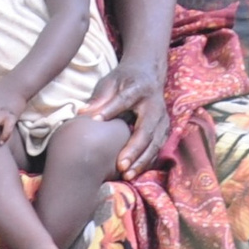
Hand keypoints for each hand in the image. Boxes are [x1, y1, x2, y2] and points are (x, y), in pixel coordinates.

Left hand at [81, 57, 169, 176]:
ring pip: (156, 143)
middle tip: (121, 165)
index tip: (95, 120)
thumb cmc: (124, 80)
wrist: (148, 74)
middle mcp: (155, 105)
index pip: (124, 99)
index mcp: (139, 89)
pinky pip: (158, 148)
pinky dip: (147, 162)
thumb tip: (83, 113)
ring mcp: (163, 119)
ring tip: (128, 174)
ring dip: (142, 160)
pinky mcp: (164, 129)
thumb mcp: (110, 82)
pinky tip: (135, 172)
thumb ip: (99, 98)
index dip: (110, 110)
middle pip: (147, 129)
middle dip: (134, 149)